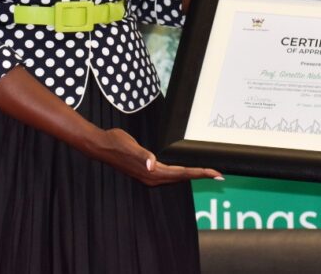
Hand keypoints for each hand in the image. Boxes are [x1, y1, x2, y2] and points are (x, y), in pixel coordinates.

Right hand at [91, 128, 222, 186]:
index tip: (215, 173)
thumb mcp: (130, 146)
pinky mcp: (147, 171)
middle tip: (219, 174)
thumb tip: (152, 165)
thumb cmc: (116, 143)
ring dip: (192, 175)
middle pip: (183, 177)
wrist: (101, 145)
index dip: (199, 173)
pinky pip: (170, 174)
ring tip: (207, 173)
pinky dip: (182, 172)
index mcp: (152, 173)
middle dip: (201, 175)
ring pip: (177, 177)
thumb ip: (142, 156)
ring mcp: (150, 176)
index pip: (182, 173)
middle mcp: (153, 177)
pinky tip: (185, 170)